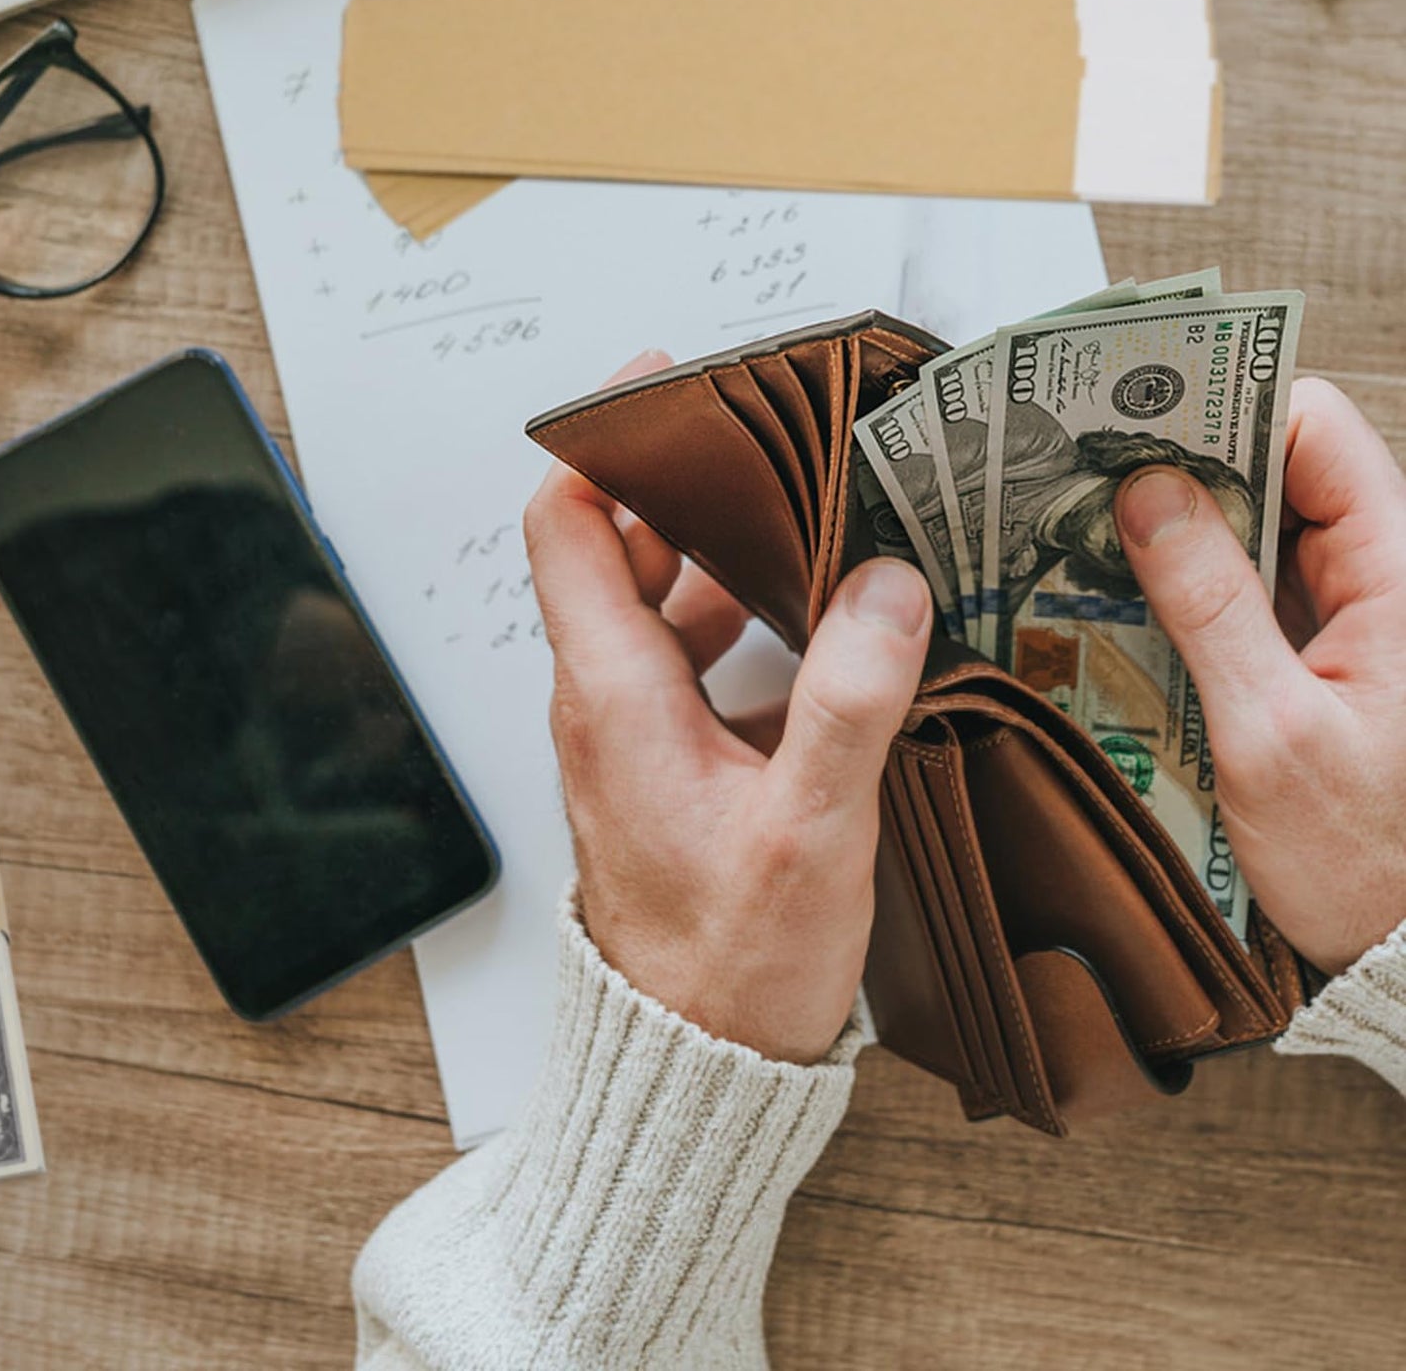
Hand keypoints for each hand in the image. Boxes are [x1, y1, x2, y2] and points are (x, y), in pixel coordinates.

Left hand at [524, 352, 933, 1063]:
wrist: (695, 1064)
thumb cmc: (731, 965)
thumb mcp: (808, 829)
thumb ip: (849, 700)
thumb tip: (884, 586)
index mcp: (611, 691)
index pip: (564, 523)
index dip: (600, 442)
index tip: (662, 384)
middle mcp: (603, 697)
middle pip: (618, 546)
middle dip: (688, 483)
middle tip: (775, 439)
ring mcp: (629, 729)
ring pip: (659, 603)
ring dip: (723, 555)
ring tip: (814, 514)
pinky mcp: (663, 761)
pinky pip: (688, 659)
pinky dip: (740, 621)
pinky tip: (820, 624)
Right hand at [1115, 377, 1405, 974]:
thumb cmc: (1369, 862)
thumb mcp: (1273, 734)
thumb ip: (1210, 604)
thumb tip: (1148, 494)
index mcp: (1402, 574)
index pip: (1317, 430)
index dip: (1226, 402)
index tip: (1134, 405)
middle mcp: (1381, 577)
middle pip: (1275, 467)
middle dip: (1178, 458)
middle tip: (1077, 461)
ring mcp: (1347, 615)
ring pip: (1253, 524)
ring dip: (1171, 520)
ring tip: (1075, 516)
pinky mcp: (1312, 655)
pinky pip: (1244, 585)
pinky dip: (1180, 576)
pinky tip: (1112, 583)